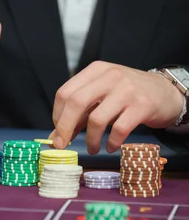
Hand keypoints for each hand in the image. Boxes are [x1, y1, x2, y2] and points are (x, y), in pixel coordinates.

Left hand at [50, 61, 184, 153]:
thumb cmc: (126, 95)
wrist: (165, 92)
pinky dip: (111, 142)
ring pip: (97, 119)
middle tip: (62, 144)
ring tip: (92, 148)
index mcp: (95, 70)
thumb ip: (79, 113)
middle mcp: (110, 76)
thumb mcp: (101, 95)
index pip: (65, 93)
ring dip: (90, 139)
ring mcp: (127, 90)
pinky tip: (110, 147)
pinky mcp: (142, 106)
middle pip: (76, 103)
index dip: (57, 115)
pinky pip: (119, 129)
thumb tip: (55, 136)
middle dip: (65, 128)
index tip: (58, 132)